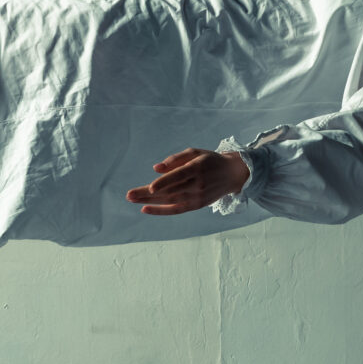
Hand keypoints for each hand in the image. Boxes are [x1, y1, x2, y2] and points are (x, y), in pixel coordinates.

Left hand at [126, 148, 247, 215]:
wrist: (233, 175)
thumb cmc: (210, 160)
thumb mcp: (195, 153)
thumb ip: (176, 159)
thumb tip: (156, 169)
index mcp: (198, 168)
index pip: (179, 176)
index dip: (165, 182)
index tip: (151, 187)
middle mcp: (198, 184)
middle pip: (170, 190)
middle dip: (148, 193)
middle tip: (129, 195)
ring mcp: (197, 196)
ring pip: (170, 201)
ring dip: (150, 202)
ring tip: (132, 199)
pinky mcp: (197, 205)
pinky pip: (176, 210)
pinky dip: (161, 211)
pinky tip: (146, 209)